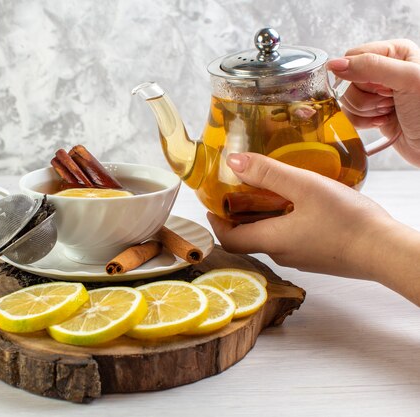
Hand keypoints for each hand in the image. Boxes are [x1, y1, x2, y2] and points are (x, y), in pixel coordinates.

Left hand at [208, 153, 419, 304]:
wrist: (386, 251)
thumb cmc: (346, 220)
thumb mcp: (303, 187)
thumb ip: (268, 173)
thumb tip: (233, 162)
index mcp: (270, 240)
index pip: (229, 240)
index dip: (215, 223)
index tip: (212, 205)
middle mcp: (282, 254)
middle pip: (249, 236)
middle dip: (241, 214)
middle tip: (242, 189)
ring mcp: (302, 257)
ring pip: (273, 236)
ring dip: (266, 215)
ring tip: (274, 189)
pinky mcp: (319, 256)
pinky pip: (293, 238)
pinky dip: (287, 220)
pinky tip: (303, 203)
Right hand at [327, 39, 419, 166]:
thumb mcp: (406, 80)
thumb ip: (371, 66)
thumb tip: (335, 64)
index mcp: (395, 52)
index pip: (353, 57)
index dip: (361, 75)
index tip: (385, 87)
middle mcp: (384, 69)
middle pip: (347, 80)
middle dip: (365, 96)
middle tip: (390, 100)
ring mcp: (375, 92)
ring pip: (346, 98)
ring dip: (366, 110)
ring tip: (389, 111)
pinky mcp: (370, 111)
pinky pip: (348, 114)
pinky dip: (363, 121)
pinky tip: (383, 120)